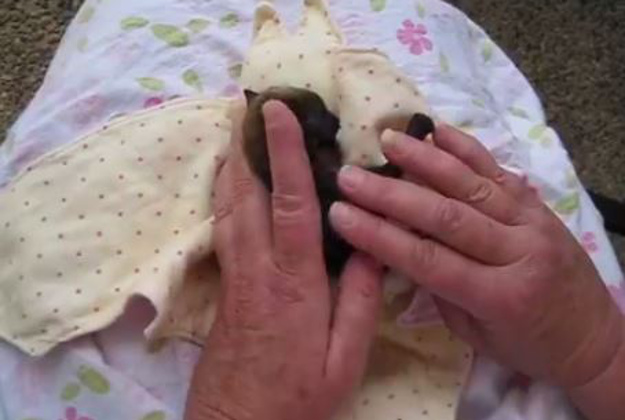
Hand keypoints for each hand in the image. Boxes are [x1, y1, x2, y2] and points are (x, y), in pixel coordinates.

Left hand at [185, 101, 382, 419]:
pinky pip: (224, 228)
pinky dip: (226, 196)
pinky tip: (230, 184)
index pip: (290, 203)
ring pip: (227, 208)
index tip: (278, 112)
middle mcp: (258, 269)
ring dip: (231, 164)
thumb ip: (361, 302)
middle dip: (246, 144)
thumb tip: (373, 247)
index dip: (283, 153)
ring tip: (237, 130)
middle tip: (249, 105)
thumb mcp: (345, 360)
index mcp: (294, 283)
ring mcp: (235, 276)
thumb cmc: (296, 396)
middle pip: (245, 194)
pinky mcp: (224, 287)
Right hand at [329, 125, 624, 418]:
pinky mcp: (538, 204)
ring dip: (425, 160)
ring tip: (386, 140)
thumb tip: (398, 246)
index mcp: (499, 296)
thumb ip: (439, 289)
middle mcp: (517, 251)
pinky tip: (437, 130)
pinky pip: (499, 171)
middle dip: (390, 194)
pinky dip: (466, 148)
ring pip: (471, 184)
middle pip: (444, 215)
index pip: (428, 260)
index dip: (380, 235)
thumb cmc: (528, 344)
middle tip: (349, 175)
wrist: (593, 337)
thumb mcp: (475, 333)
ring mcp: (531, 221)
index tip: (340, 214)